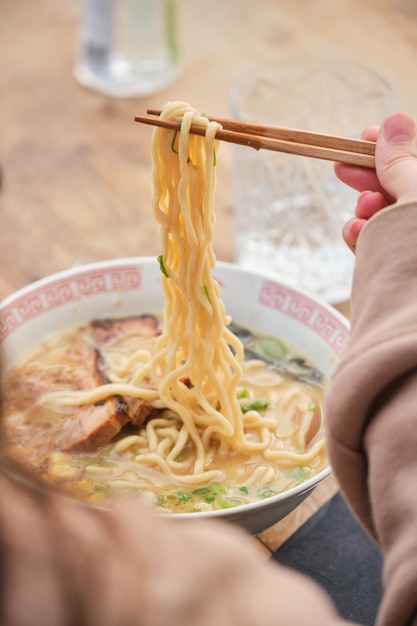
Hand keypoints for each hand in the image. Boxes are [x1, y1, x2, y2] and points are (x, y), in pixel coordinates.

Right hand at [334, 111, 416, 252]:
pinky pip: (376, 240)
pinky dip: (363, 235)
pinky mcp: (398, 265)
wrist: (412, 315)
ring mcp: (413, 243)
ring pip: (385, 214)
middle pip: (402, 185)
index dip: (395, 145)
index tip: (364, 136)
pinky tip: (358, 236)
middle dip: (371, 178)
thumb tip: (395, 120)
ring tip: (362, 213)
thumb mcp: (415, 194)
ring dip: (366, 210)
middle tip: (340, 170)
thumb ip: (403, 160)